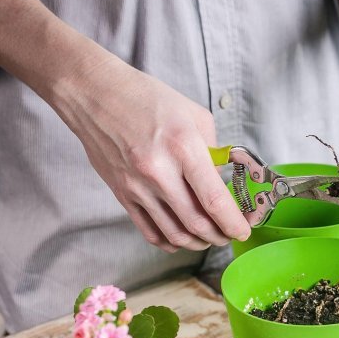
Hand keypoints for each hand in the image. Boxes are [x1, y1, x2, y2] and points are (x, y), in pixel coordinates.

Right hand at [60, 57, 250, 251]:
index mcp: (183, 147)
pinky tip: (181, 238)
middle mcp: (159, 172)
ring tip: (209, 238)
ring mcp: (137, 187)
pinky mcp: (121, 194)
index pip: (214, 200)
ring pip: (174, 233)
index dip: (233, 223)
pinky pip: (149, 231)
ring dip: (197, 243)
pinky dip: (169, 242)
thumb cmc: (146, 98)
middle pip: (196, 223)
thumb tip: (222, 177)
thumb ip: (213, 149)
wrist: (94, 95)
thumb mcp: (194, 114)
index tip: (244, 230)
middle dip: (220, 236)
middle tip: (230, 235)